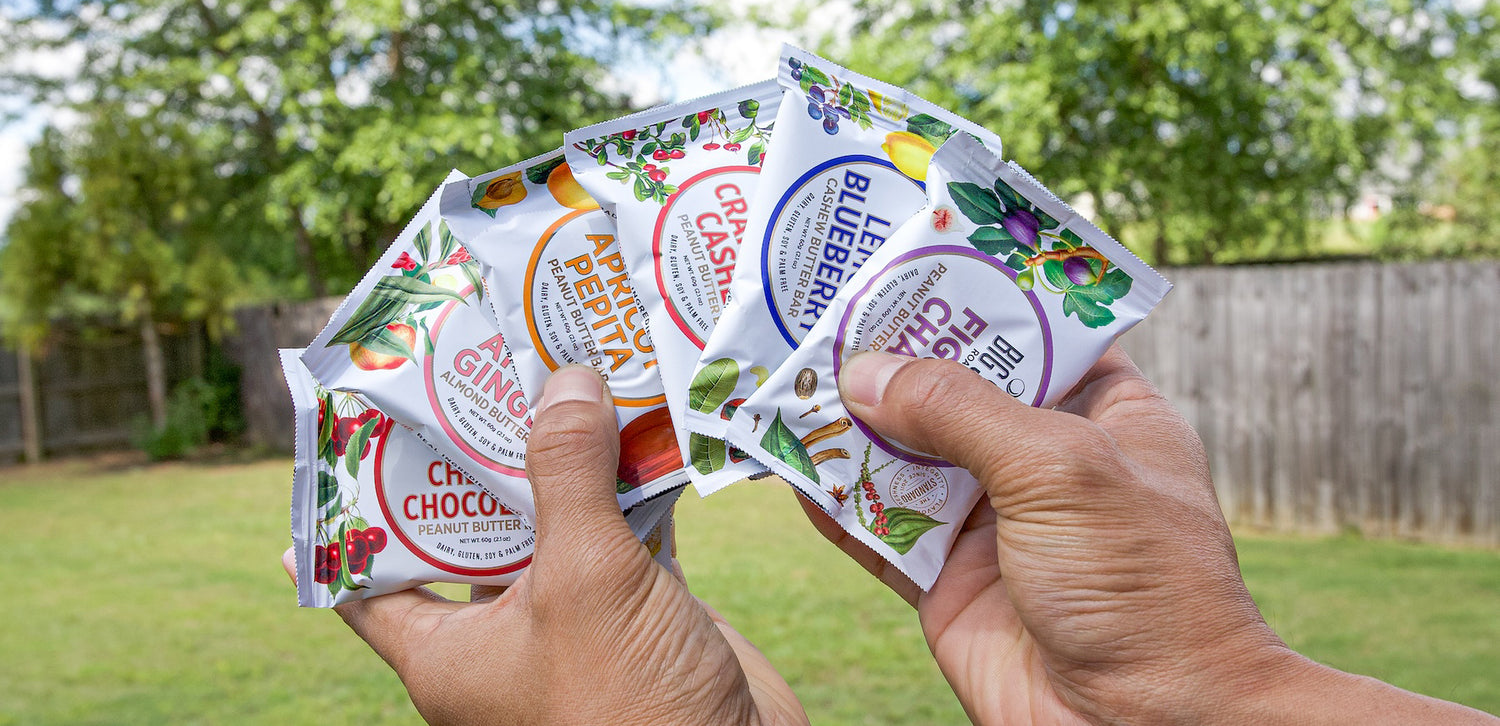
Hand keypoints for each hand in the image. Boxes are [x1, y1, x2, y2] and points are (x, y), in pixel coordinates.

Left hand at [283, 365, 806, 725]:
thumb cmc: (629, 704)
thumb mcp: (584, 579)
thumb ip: (569, 475)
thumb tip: (566, 382)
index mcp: (448, 652)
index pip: (368, 576)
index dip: (352, 510)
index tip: (351, 436)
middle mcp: (503, 633)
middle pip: (474, 524)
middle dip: (484, 448)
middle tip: (479, 367)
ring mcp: (575, 616)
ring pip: (557, 518)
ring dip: (570, 453)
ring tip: (567, 369)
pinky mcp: (641, 604)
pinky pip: (627, 526)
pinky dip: (637, 477)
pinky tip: (646, 417)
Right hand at [812, 346, 1495, 723]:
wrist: (1140, 725)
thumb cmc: (1143, 586)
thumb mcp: (1058, 469)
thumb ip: (959, 412)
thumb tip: (863, 373)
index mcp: (1101, 413)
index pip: (1030, 330)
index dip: (969, 293)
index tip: (901, 257)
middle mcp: (1043, 459)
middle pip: (952, 388)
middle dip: (888, 356)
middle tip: (818, 309)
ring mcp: (989, 520)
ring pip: (903, 455)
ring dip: (847, 424)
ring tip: (781, 373)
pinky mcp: (944, 580)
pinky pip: (875, 529)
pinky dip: (830, 501)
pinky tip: (786, 465)